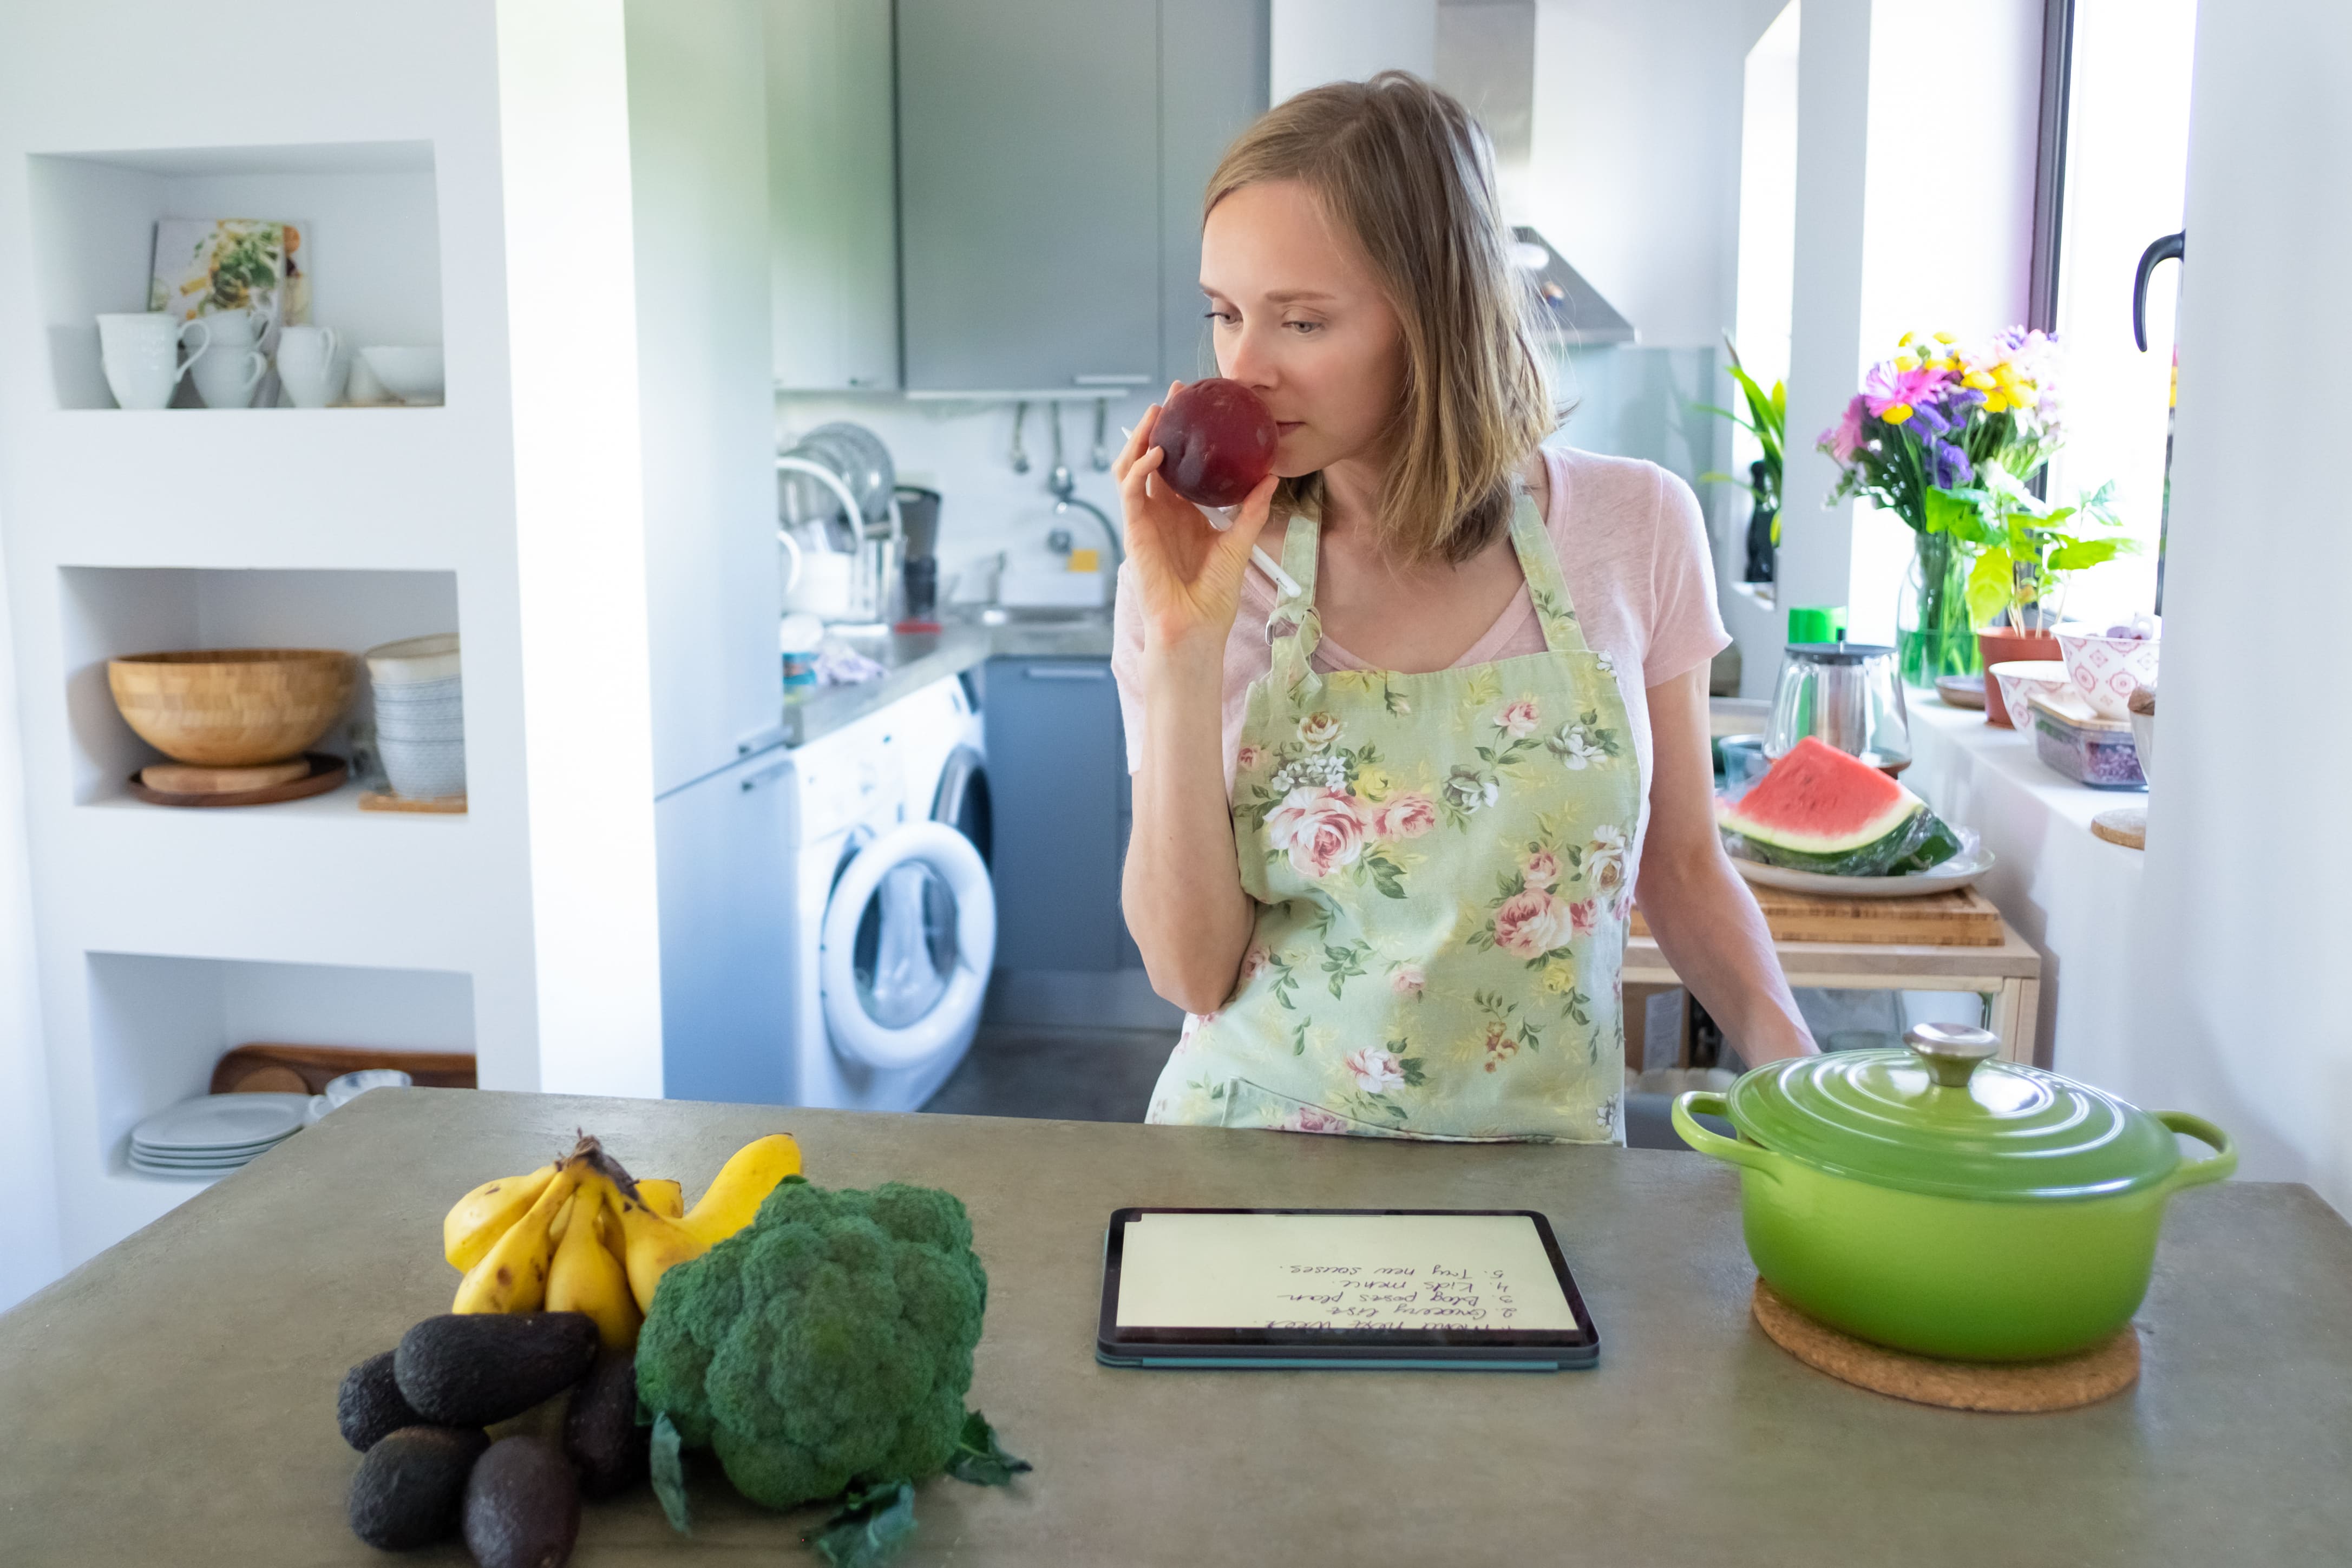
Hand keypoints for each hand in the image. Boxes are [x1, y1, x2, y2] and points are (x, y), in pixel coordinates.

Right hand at [1116, 381, 1280, 653]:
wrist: (1195, 628)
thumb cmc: (1213, 596)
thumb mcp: (1239, 543)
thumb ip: (1251, 510)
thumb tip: (1271, 476)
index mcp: (1183, 513)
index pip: (1177, 464)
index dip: (1183, 434)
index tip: (1196, 405)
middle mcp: (1161, 512)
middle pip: (1151, 457)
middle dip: (1159, 424)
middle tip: (1175, 395)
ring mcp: (1145, 520)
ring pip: (1132, 467)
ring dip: (1141, 438)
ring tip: (1157, 413)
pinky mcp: (1135, 531)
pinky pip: (1130, 491)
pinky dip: (1139, 468)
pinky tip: (1156, 453)